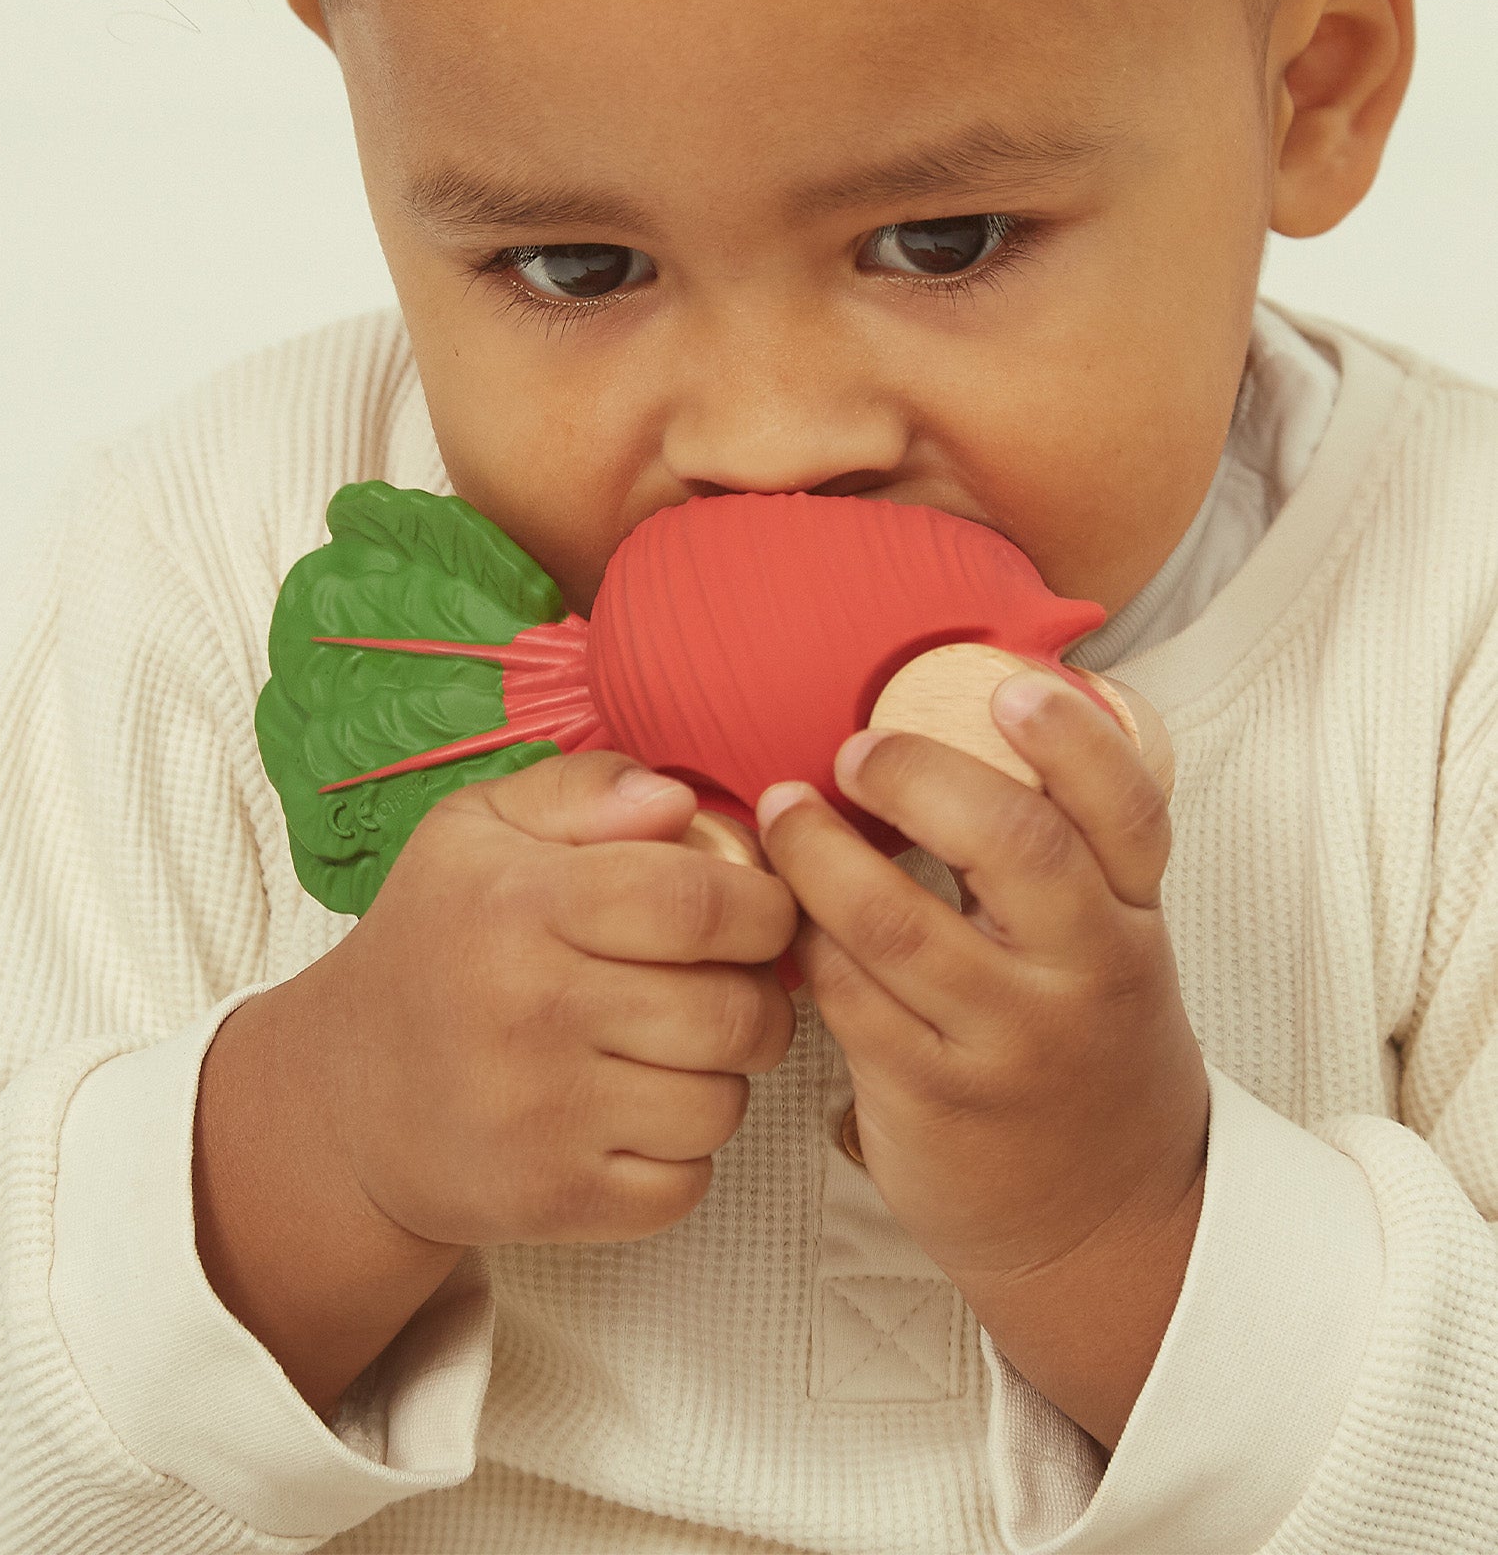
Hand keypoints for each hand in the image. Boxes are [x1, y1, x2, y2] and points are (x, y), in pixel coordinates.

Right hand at [306, 749, 799, 1249]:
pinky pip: (687, 1182)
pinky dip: (683, 1152)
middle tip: (730, 983)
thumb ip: (584, 788)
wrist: (346, 1094)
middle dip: (760, 994)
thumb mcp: (479, 827)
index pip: (702, 904)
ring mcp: (540, 1118)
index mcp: (520, 903)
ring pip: (723, 1103)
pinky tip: (635, 1110)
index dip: (764, 906)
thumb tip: (678, 800)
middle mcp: (529, 1011)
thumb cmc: (438, 940)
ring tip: (674, 1045)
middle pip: (732, 1012)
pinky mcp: (551, 1202)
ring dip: (723, 1075)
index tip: (759, 912)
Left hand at [756, 667, 1207, 1448]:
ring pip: (898, 920)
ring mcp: (1010, 1043)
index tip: (1008, 689)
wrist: (1107, 1228)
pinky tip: (787, 916)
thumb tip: (977, 719)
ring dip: (820, 851)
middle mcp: (1085, 976)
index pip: (1129, 811)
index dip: (1074, 739)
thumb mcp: (1110, 952)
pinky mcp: (934, 1100)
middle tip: (854, 750)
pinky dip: (805, 940)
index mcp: (1134, 923)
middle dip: (916, 774)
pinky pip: (846, 995)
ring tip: (783, 811)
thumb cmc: (1088, 1056)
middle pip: (1013, 844)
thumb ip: (1067, 856)